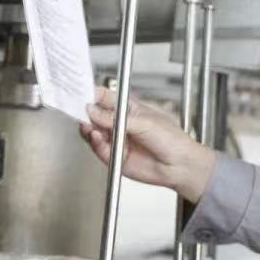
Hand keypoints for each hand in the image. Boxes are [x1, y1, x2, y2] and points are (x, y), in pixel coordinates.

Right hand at [79, 87, 217, 203]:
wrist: (180, 166)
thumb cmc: (172, 140)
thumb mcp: (144, 123)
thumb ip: (116, 118)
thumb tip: (93, 111)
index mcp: (129, 109)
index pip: (105, 98)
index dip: (92, 95)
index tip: (81, 93)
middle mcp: (120, 123)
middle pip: (95, 115)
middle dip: (86, 113)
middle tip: (80, 112)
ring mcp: (117, 140)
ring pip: (94, 132)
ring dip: (88, 129)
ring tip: (89, 126)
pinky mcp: (115, 156)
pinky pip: (99, 149)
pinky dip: (95, 143)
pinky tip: (97, 137)